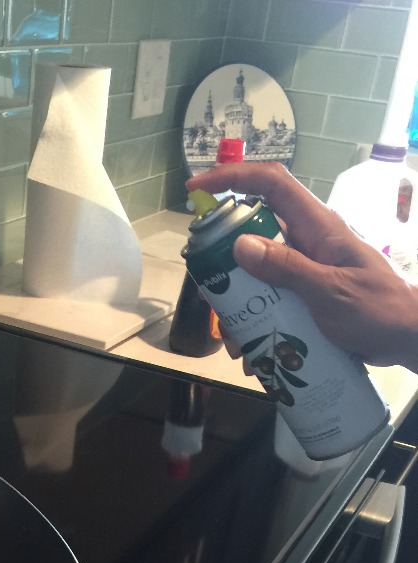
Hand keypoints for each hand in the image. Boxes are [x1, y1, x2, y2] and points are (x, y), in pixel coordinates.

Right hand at [187, 162, 417, 369]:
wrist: (407, 337)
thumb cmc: (379, 310)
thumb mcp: (330, 291)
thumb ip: (288, 268)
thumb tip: (240, 244)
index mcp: (317, 227)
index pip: (271, 184)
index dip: (232, 178)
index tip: (197, 188)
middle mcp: (307, 241)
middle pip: (253, 234)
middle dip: (225, 263)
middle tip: (210, 292)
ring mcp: (306, 268)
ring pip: (258, 274)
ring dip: (239, 303)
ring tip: (234, 339)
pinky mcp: (306, 294)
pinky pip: (271, 300)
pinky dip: (256, 322)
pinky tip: (251, 351)